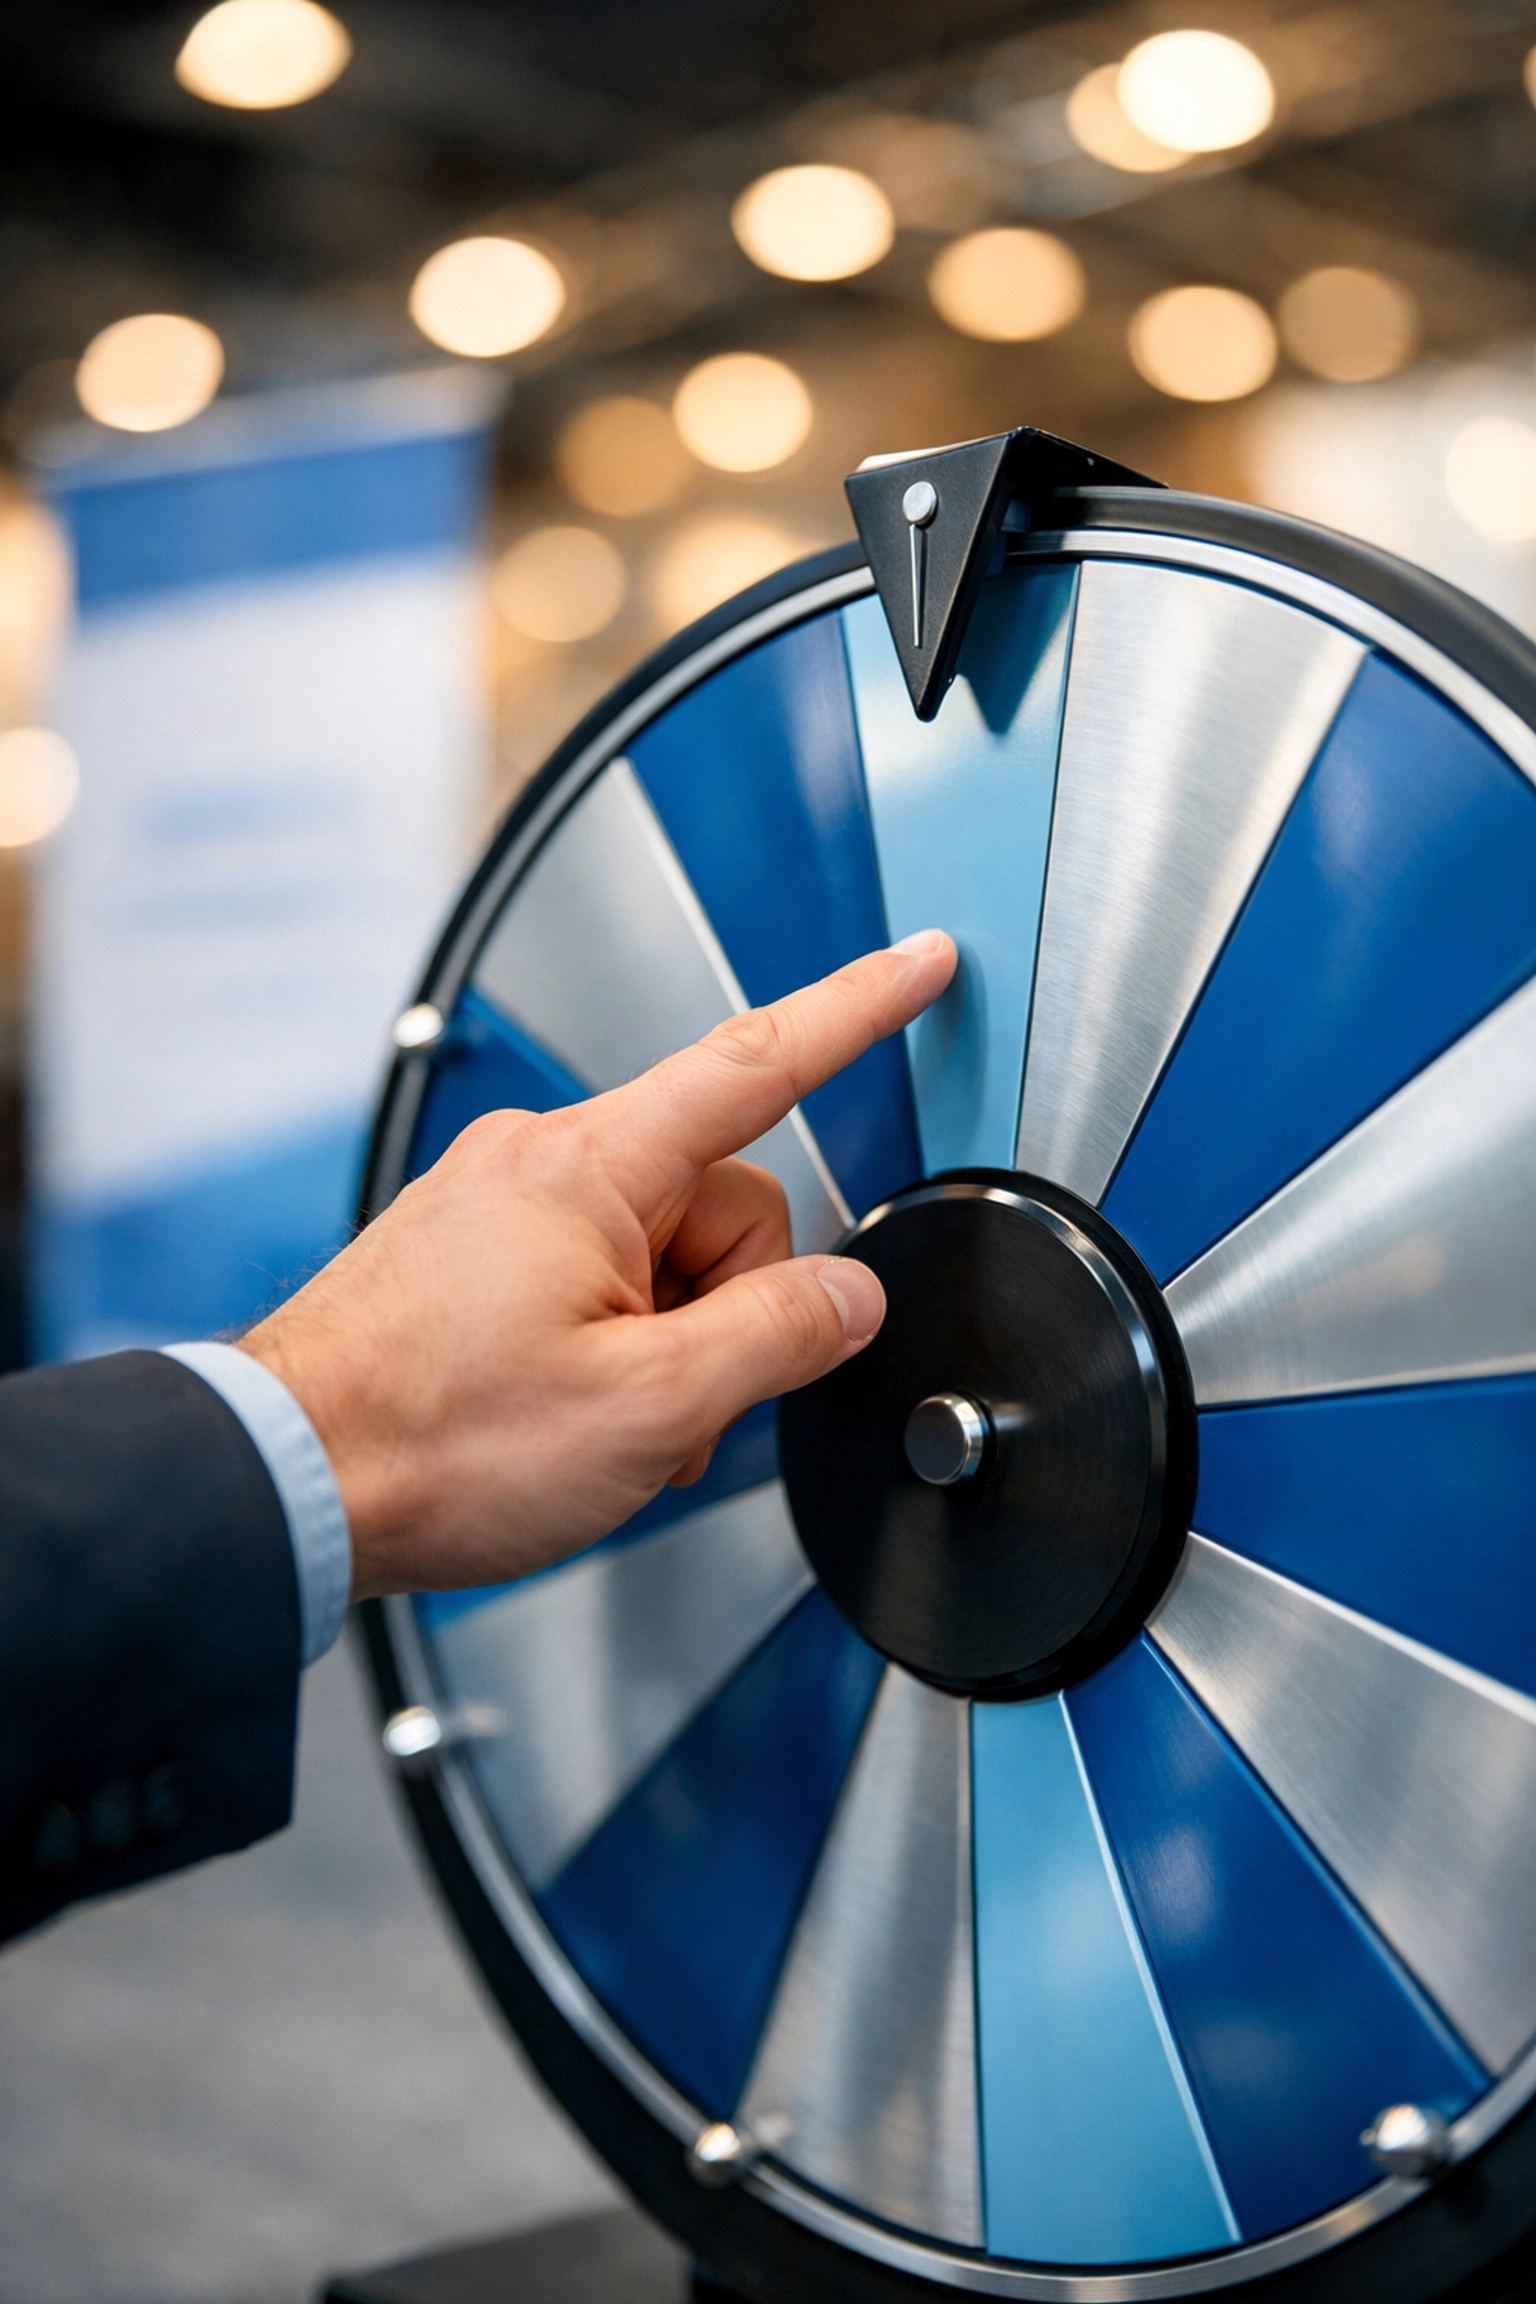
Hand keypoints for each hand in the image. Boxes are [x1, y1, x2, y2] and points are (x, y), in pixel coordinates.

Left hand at [240, 930, 956, 1600]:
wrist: (286, 1479)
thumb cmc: (433, 1440)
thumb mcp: (648, 1407)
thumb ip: (776, 1338)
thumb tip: (847, 1298)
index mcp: (590, 1168)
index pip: (758, 1062)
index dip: (857, 1010)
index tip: (919, 964)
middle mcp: (538, 1162)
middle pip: (720, 1203)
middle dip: (729, 1308)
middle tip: (671, 1400)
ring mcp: (497, 1205)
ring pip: (658, 1254)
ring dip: (667, 1346)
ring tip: (600, 1424)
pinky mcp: (469, 1254)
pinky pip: (592, 1277)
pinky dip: (610, 1346)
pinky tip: (565, 1412)